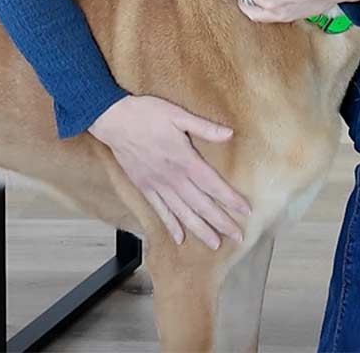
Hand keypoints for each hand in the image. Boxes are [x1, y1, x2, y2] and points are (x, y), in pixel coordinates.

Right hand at [88, 95, 249, 249]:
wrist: (113, 120)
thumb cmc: (146, 114)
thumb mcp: (178, 115)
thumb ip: (204, 127)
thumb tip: (229, 133)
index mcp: (184, 159)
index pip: (213, 185)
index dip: (230, 199)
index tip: (246, 212)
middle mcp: (173, 177)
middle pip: (201, 204)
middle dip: (221, 222)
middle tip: (238, 237)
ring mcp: (157, 184)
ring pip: (182, 212)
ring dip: (200, 229)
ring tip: (214, 244)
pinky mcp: (144, 186)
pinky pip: (159, 210)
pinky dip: (170, 225)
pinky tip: (180, 238)